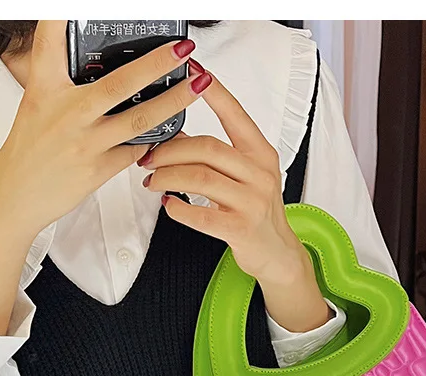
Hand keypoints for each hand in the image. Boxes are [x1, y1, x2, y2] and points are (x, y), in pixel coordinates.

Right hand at [0, 21, 210, 336]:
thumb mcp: (37, 104)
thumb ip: (64, 83)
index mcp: (46, 87)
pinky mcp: (99, 168)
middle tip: (183, 49)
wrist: (16, 197)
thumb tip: (99, 66)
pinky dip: (156, 139)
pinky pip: (137, 149)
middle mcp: (67, 110)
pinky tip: (174, 128)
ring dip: (174, 101)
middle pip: (121, 81)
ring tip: (196, 86)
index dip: (66, 16)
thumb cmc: (28, 150)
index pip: (53, 38)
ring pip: (141, 118)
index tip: (86, 5)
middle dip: (157, 62)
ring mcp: (86, 141)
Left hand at [138, 61, 331, 331]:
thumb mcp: (243, 178)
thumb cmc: (255, 213)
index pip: (236, 116)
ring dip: (168, 177)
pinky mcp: (241, 228)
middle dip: (171, 150)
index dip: (215, 93)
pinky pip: (201, 215)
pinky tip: (169, 205)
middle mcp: (259, 174)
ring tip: (151, 181)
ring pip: (200, 178)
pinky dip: (178, 209)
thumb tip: (174, 135)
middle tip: (148, 156)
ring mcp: (252, 202)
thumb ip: (214, 156)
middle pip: (208, 148)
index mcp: (261, 155)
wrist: (277, 254)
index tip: (195, 71)